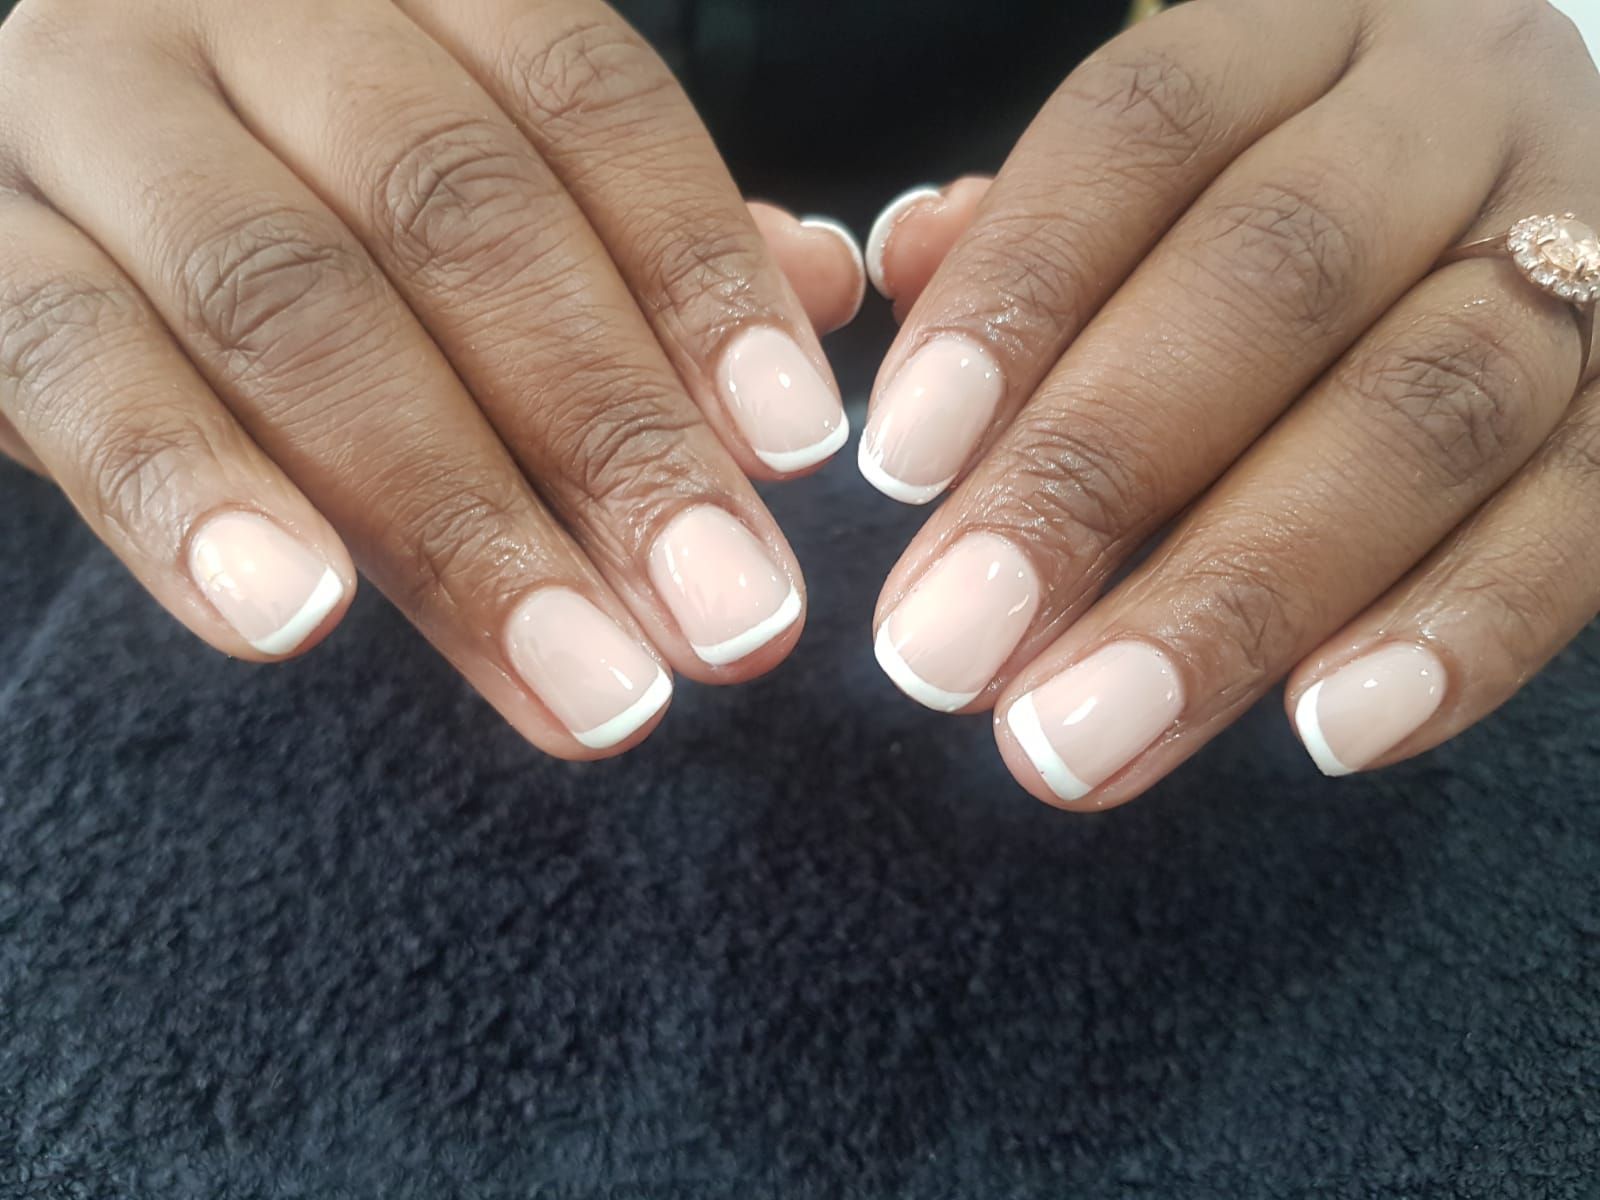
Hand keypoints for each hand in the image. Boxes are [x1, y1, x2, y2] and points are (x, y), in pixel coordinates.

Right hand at [0, 0, 863, 757]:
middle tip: (733, 625)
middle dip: (610, 438)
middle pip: (453, 215)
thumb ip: (633, 227)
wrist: (33, 155)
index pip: (585, 103)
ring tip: (592, 690)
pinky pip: (66, 364)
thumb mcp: (465, 165)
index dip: (700, 281)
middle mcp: (234, 9)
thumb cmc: (297, 176)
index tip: (797, 456)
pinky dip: (187, 493)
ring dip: (454, 520)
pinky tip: (295, 621)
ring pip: (283, 304)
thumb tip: (818, 285)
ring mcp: (76, 112)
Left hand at [862, 0, 1599, 806]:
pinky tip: (1329, 732)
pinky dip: (1462, 628)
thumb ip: (1032, 232)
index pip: (1140, 131)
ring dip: (1244, 593)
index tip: (899, 468)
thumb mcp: (1162, 173)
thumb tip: (900, 267)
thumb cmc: (1278, 196)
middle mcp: (1452, 110)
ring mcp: (1585, 240)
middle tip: (947, 654)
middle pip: (1276, 279)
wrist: (1525, 170)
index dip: (1015, 294)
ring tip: (1088, 736)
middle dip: (1094, 480)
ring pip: (1429, 412)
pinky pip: (1587, 514)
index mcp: (1297, 34)